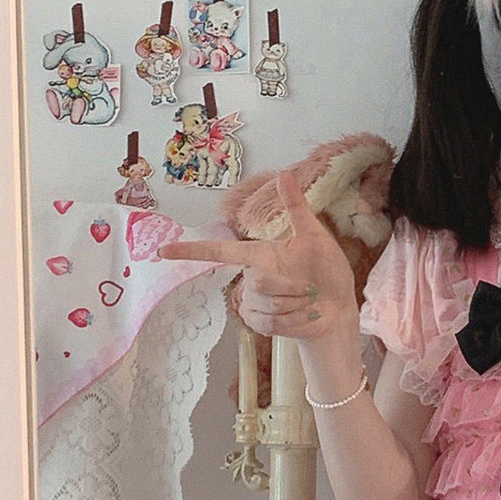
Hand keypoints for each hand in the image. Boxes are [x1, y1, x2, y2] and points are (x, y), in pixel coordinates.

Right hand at [154, 169, 357, 340]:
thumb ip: (296, 207)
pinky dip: (295, 320)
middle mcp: (252, 277)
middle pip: (259, 281)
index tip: (164, 251)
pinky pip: (271, 322)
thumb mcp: (314, 236)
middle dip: (290, 286)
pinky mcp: (261, 324)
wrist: (337, 308)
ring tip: (308, 300)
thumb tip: (284, 175)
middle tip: (310, 287)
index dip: (191, 251)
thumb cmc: (327, 270)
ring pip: (266, 304)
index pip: (218, 251)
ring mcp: (255, 302)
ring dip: (295, 304)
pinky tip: (305, 315)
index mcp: (258, 254)